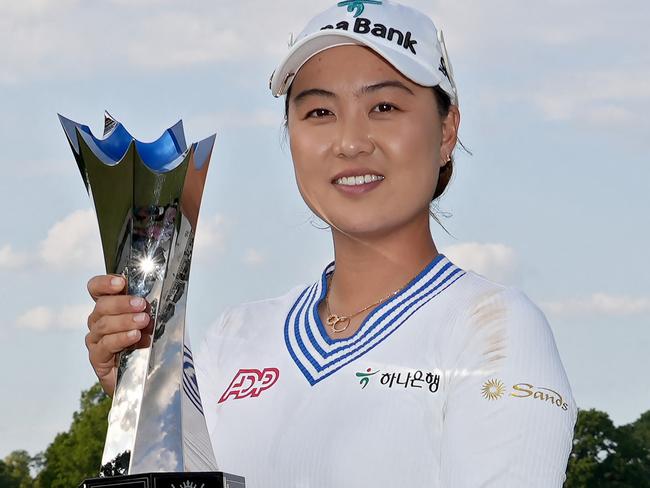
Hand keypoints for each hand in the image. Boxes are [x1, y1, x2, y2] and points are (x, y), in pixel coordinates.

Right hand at [85, 274, 152, 396]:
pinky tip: (134, 336)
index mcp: (109, 308)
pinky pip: (106, 345)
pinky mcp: (97, 358)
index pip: (97, 289)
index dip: (105, 283)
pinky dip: (121, 338)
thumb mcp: (151, 321)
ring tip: (143, 321)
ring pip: (104, 325)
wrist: (145, 376)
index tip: (121, 282)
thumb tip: (162, 293)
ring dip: (125, 321)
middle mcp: (98, 321)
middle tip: (141, 305)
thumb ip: (148, 308)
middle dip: (123, 303)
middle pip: (102, 306)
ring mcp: (96, 340)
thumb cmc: (147, 344)